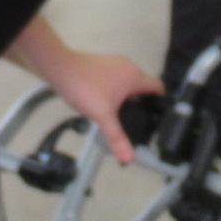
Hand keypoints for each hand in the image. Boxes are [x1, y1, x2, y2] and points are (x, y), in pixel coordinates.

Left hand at [42, 51, 160, 164]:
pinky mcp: (101, 62)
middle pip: (143, 84)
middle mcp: (128, 66)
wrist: (60, 69)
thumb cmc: (86, 90)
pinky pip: (116, 76)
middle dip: (142, 101)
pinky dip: (116, 88)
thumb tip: (129, 159)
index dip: (160, 101)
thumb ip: (117, 138)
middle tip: (139, 120)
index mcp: (135, 77)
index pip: (158, 87)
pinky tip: (105, 100)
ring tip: (121, 113)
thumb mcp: (103, 117)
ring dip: (128, 94)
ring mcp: (114, 61)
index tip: (156, 116)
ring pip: (128, 80)